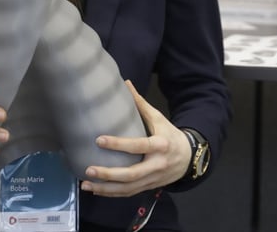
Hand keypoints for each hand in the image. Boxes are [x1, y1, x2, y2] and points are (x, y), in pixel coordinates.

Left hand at [80, 80, 191, 196]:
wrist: (189, 158)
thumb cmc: (170, 135)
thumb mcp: (159, 118)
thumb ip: (141, 104)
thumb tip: (126, 82)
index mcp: (160, 145)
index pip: (138, 145)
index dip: (118, 144)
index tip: (99, 140)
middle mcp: (157, 164)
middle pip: (132, 174)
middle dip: (109, 174)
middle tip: (89, 170)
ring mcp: (153, 179)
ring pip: (128, 188)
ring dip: (106, 189)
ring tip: (87, 184)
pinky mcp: (149, 187)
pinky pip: (129, 193)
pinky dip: (112, 193)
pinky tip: (97, 190)